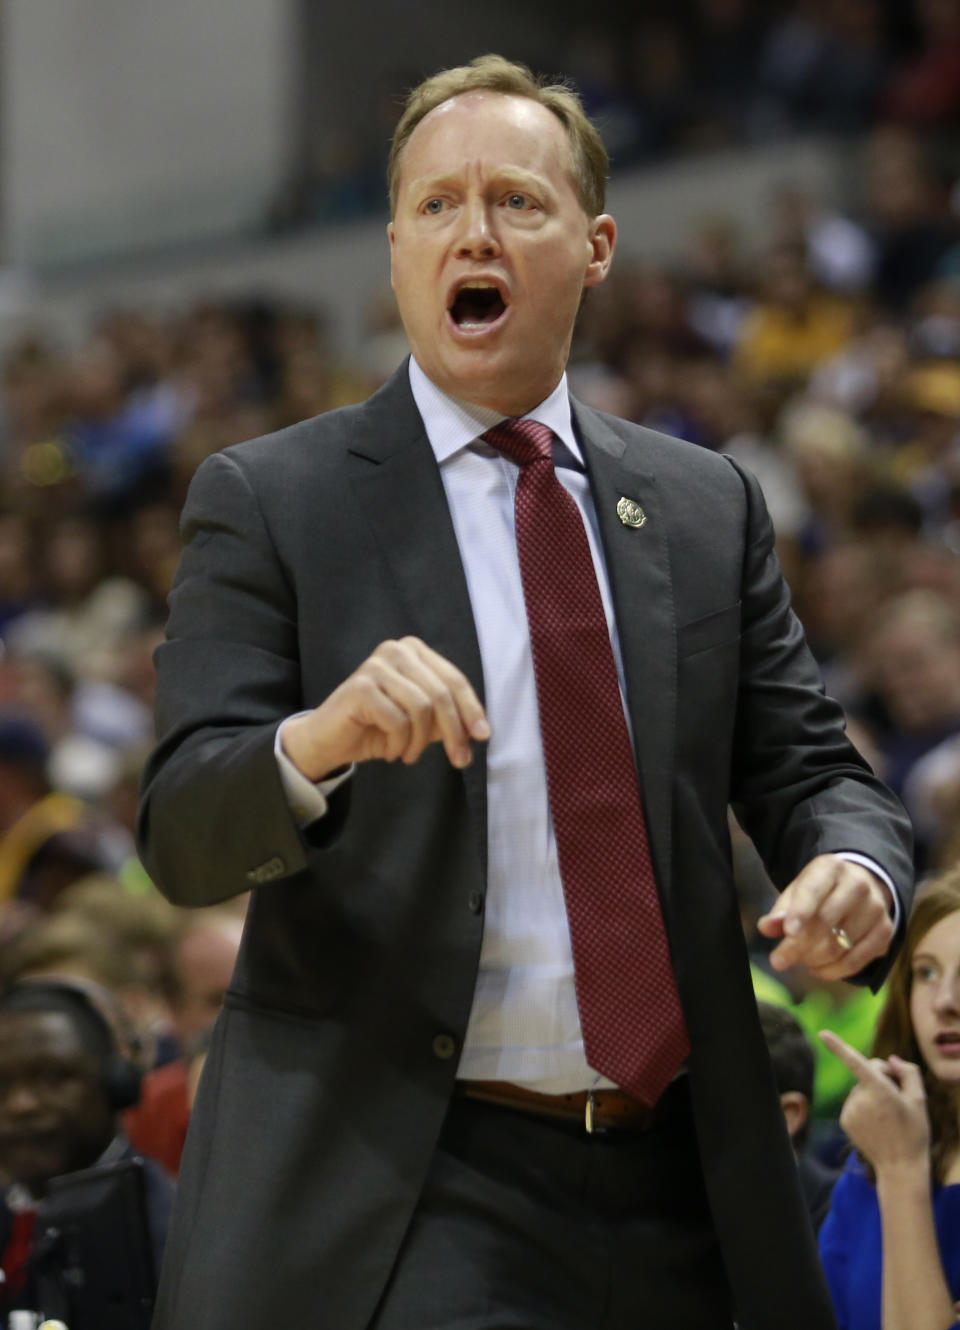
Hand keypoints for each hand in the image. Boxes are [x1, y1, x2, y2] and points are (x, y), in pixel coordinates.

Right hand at [281, 636, 489, 779]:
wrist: (328, 740)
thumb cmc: (375, 728)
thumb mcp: (420, 722)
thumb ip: (446, 718)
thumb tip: (478, 730)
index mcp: (413, 651)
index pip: (453, 680)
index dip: (471, 710)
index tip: (483, 737)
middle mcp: (396, 650)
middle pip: (441, 694)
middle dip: (455, 731)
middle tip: (460, 760)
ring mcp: (376, 666)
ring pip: (422, 708)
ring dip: (420, 741)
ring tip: (410, 754)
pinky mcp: (361, 687)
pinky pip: (398, 720)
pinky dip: (400, 744)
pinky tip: (391, 751)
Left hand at [756, 854, 893, 979]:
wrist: (859, 885)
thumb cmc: (820, 891)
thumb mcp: (797, 891)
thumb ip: (781, 910)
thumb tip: (766, 927)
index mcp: (831, 868)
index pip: (814, 890)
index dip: (801, 911)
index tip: (788, 932)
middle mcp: (858, 885)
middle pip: (825, 922)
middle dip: (798, 946)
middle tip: (778, 960)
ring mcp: (875, 909)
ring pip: (839, 946)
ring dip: (813, 960)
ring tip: (799, 960)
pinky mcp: (885, 932)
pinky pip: (856, 962)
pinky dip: (832, 971)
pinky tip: (817, 968)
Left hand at [821, 1030, 929, 1172]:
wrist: (901, 1168)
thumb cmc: (914, 1132)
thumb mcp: (920, 1100)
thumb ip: (908, 1073)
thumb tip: (890, 1060)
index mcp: (880, 1090)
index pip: (856, 1062)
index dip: (838, 1046)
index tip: (822, 1033)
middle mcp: (860, 1099)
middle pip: (867, 1073)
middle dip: (880, 1077)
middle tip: (898, 1097)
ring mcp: (850, 1110)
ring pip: (860, 1089)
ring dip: (872, 1094)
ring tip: (888, 1116)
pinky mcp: (844, 1120)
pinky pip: (854, 1103)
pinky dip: (864, 1106)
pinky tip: (876, 1123)